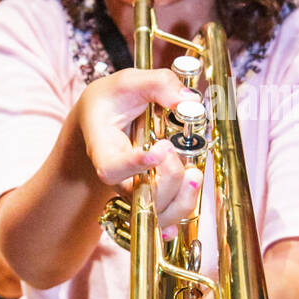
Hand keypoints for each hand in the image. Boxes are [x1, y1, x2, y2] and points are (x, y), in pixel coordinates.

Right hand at [77, 67, 203, 225]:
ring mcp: (135, 189)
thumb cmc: (112, 101)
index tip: (159, 150)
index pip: (111, 168)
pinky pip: (165, 216)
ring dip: (181, 200)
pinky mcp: (151, 194)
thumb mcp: (128, 82)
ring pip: (155, 214)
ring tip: (194, 175)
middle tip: (175, 150)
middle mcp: (119, 177)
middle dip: (168, 180)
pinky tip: (191, 194)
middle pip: (139, 197)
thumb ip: (157, 84)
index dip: (135, 165)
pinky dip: (181, 209)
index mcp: (103, 148)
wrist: (104, 117)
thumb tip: (189, 100)